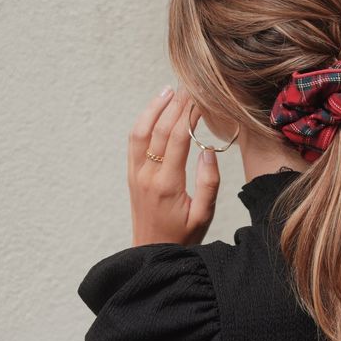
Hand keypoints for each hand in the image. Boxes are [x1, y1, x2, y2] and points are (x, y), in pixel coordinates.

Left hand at [127, 84, 219, 245]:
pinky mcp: (132, 175)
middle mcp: (148, 176)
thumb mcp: (204, 216)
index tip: (200, 98)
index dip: (189, 114)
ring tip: (168, 90)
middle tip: (188, 86)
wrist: (150, 255)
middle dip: (174, 105)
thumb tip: (208, 150)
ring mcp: (136, 174)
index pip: (178, 138)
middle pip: (159, 130)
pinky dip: (143, 122)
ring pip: (140, 132)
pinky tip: (155, 111)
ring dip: (154, 108)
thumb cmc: (182, 238)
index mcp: (167, 185)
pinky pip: (134, 142)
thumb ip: (209, 183)